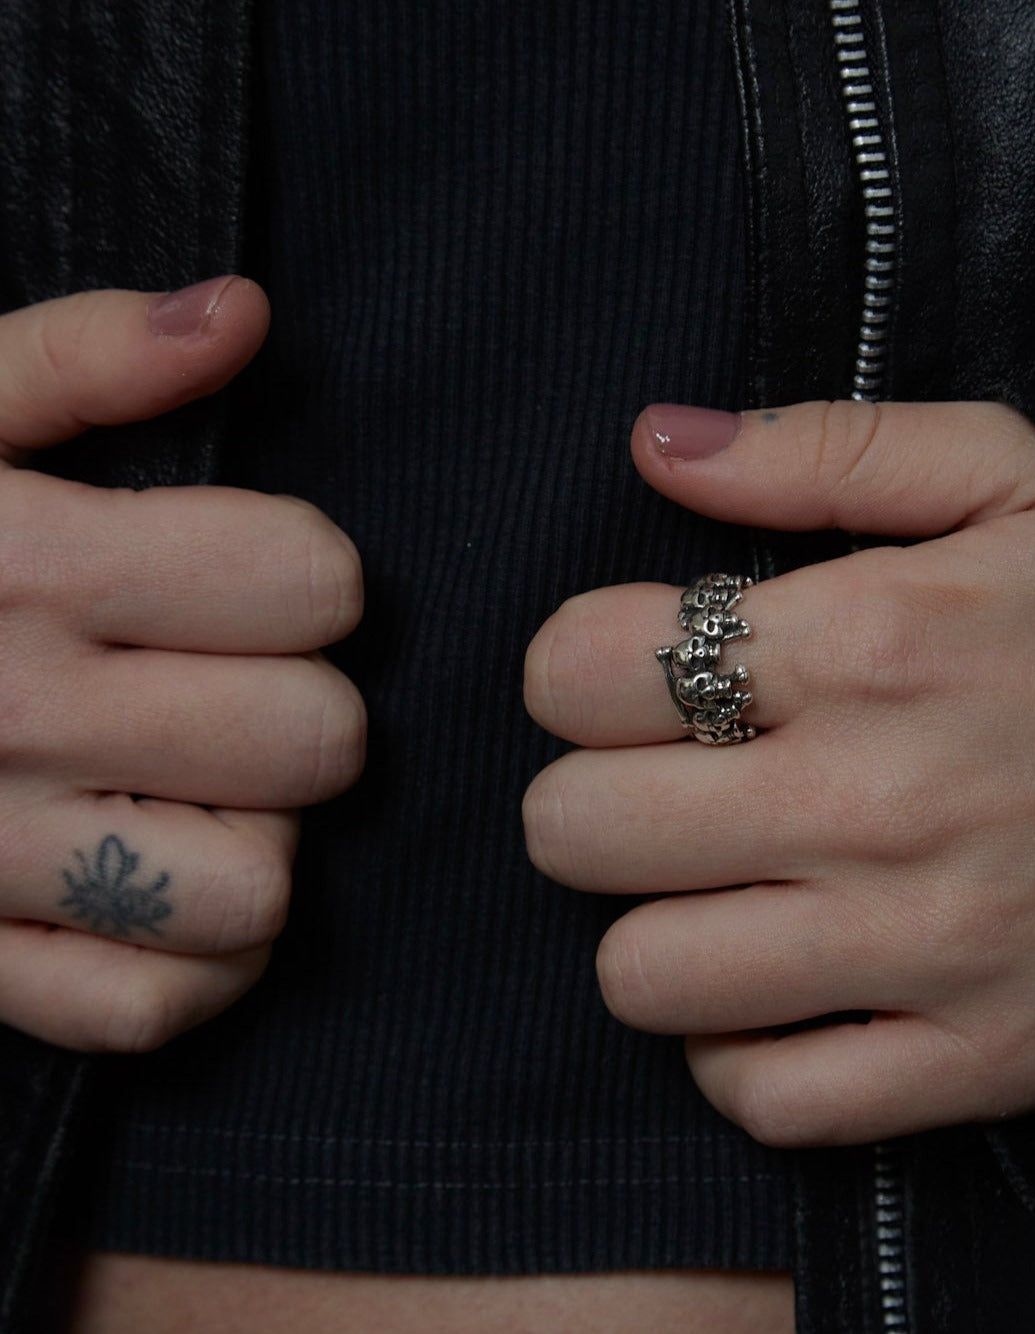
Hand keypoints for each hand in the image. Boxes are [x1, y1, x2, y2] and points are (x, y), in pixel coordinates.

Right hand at [0, 280, 365, 1050]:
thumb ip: (87, 354)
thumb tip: (243, 313)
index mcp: (37, 570)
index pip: (314, 583)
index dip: (308, 571)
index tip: (252, 570)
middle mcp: (25, 723)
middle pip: (317, 740)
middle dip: (304, 702)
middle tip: (229, 680)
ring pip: (256, 891)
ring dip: (258, 839)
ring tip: (194, 788)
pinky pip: (154, 1008)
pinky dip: (193, 965)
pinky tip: (163, 888)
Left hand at [524, 400, 1034, 1145]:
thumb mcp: (1012, 476)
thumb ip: (817, 450)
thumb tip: (653, 441)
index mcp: (866, 643)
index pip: (584, 671)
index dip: (577, 665)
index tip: (627, 669)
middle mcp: (871, 804)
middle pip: (578, 829)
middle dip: (590, 794)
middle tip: (661, 777)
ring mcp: (921, 952)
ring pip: (645, 976)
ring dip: (652, 925)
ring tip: (716, 880)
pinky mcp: (973, 1062)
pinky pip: (766, 1098)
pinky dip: (739, 1047)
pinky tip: (778, 980)